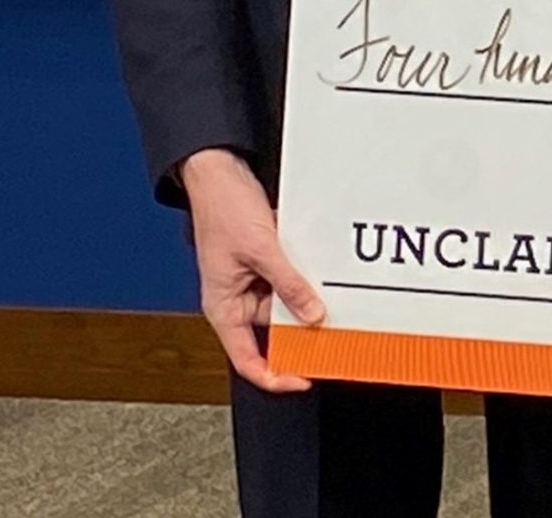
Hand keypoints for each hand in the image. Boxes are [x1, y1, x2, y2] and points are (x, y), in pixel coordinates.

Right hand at [182, 147, 324, 394]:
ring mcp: (250, 281)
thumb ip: (289, 284)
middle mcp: (236, 300)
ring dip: (304, 296)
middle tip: (332, 328)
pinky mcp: (263, 262)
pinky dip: (303, 276)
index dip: (275, 376)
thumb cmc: (223, 209)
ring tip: (325, 287)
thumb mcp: (262, 250)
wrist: (219, 172)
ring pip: (285, 302)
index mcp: (224, 308)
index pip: (248, 359)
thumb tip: (313, 315)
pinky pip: (287, 279)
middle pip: (273, 331)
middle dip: (300, 328)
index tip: (303, 379)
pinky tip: (316, 266)